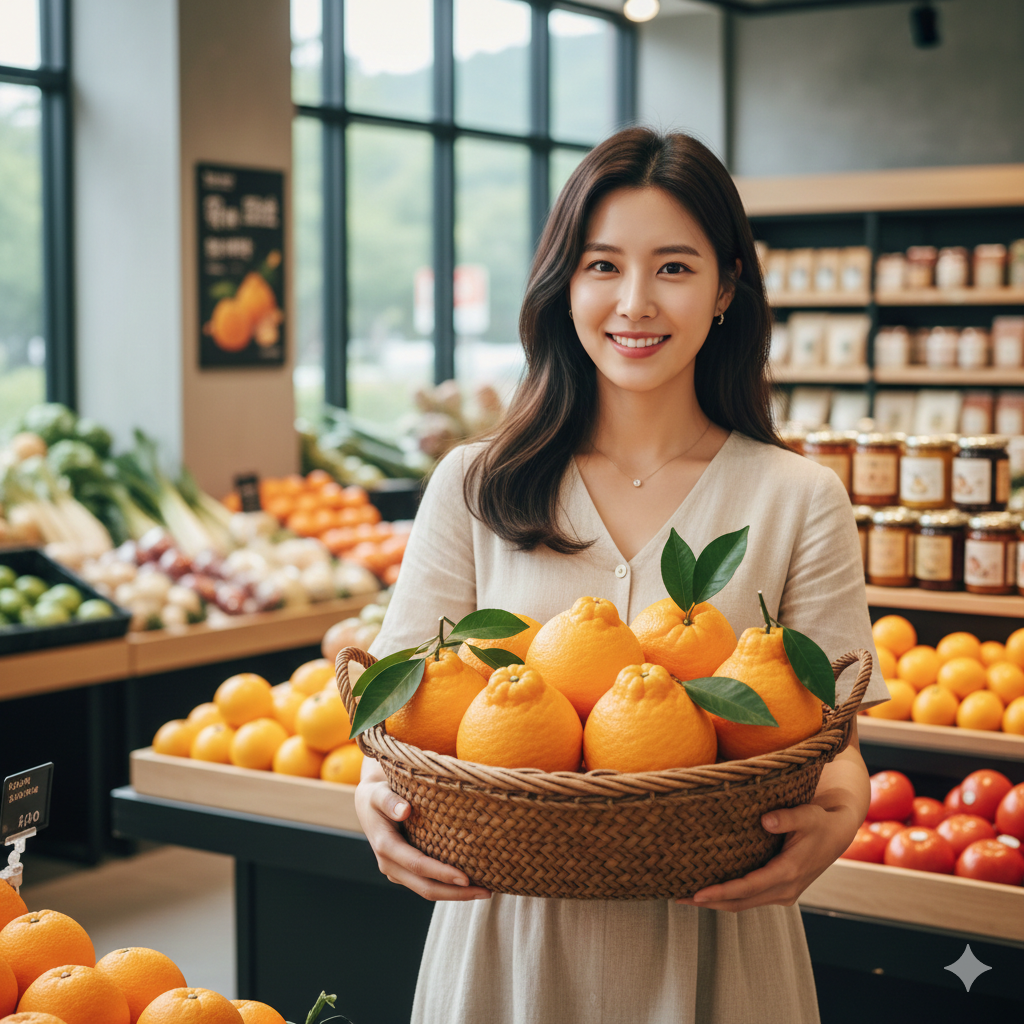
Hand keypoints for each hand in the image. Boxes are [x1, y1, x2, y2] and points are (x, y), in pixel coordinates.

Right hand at [355, 760, 490, 901]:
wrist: (368, 805)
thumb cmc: (378, 795)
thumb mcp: (380, 793)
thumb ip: (390, 800)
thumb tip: (405, 811)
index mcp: (385, 846)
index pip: (417, 865)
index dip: (442, 873)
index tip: (467, 878)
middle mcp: (390, 865)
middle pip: (426, 888)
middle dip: (456, 893)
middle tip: (487, 892)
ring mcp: (397, 872)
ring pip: (427, 890)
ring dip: (455, 894)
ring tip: (484, 890)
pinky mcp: (405, 872)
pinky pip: (427, 885)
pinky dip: (448, 887)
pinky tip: (469, 884)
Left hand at [676, 738, 868, 912]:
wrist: (837, 832)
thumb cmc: (819, 820)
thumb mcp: (807, 814)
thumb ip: (787, 817)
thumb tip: (764, 820)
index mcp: (789, 872)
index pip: (747, 887)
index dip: (721, 892)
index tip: (696, 893)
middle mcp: (785, 889)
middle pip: (740, 902)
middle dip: (709, 903)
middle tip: (677, 897)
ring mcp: (783, 893)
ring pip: (743, 904)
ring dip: (716, 903)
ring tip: (685, 897)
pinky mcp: (780, 890)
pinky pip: (749, 898)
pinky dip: (728, 898)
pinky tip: (709, 892)